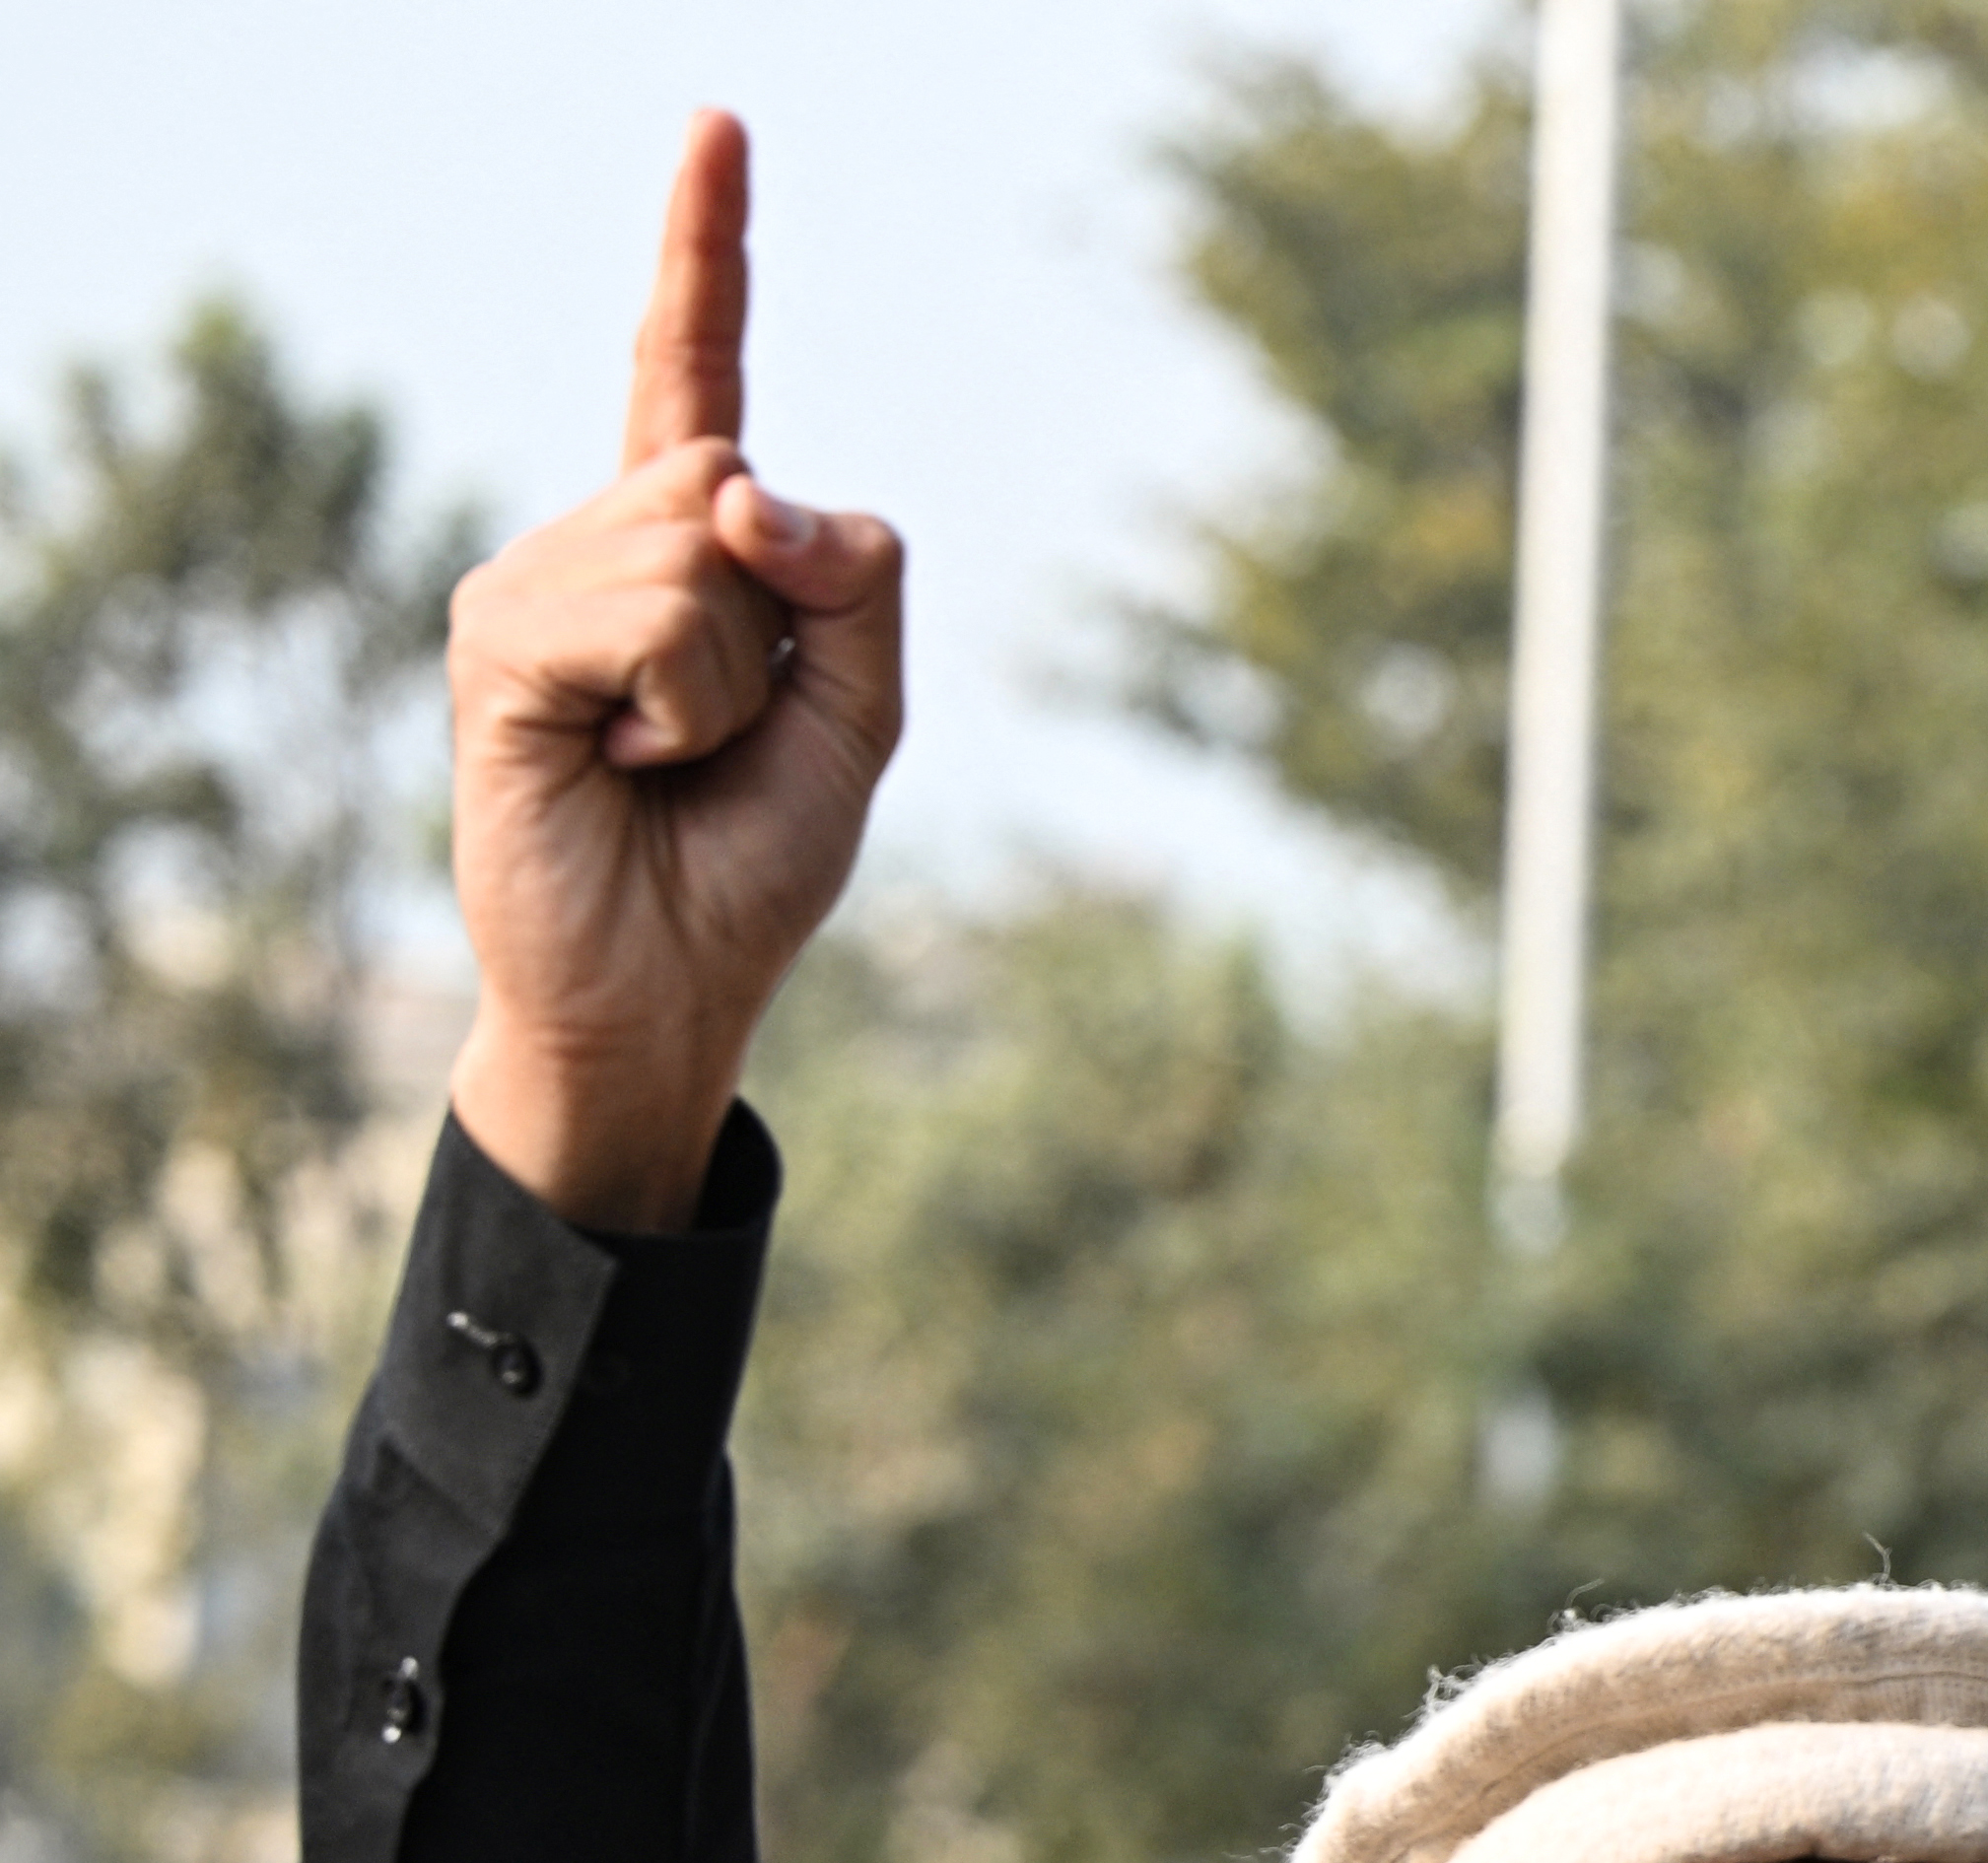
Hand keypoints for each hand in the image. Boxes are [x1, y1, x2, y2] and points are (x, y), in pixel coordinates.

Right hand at [446, 111, 904, 1232]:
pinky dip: (674, 708)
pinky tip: (623, 762)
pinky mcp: (497, 647)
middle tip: (721, 732)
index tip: (718, 123)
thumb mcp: (863, 712)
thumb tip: (744, 488)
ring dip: (727, 681)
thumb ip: (853, 581)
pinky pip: (642, 619)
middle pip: (735, 481)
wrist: (668, 985)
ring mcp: (531, 584)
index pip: (691, 364)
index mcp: (687, 540)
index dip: (704, 248)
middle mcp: (596, 539)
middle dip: (779, 625)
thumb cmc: (754, 851)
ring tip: (669, 755)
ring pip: (696, 551)